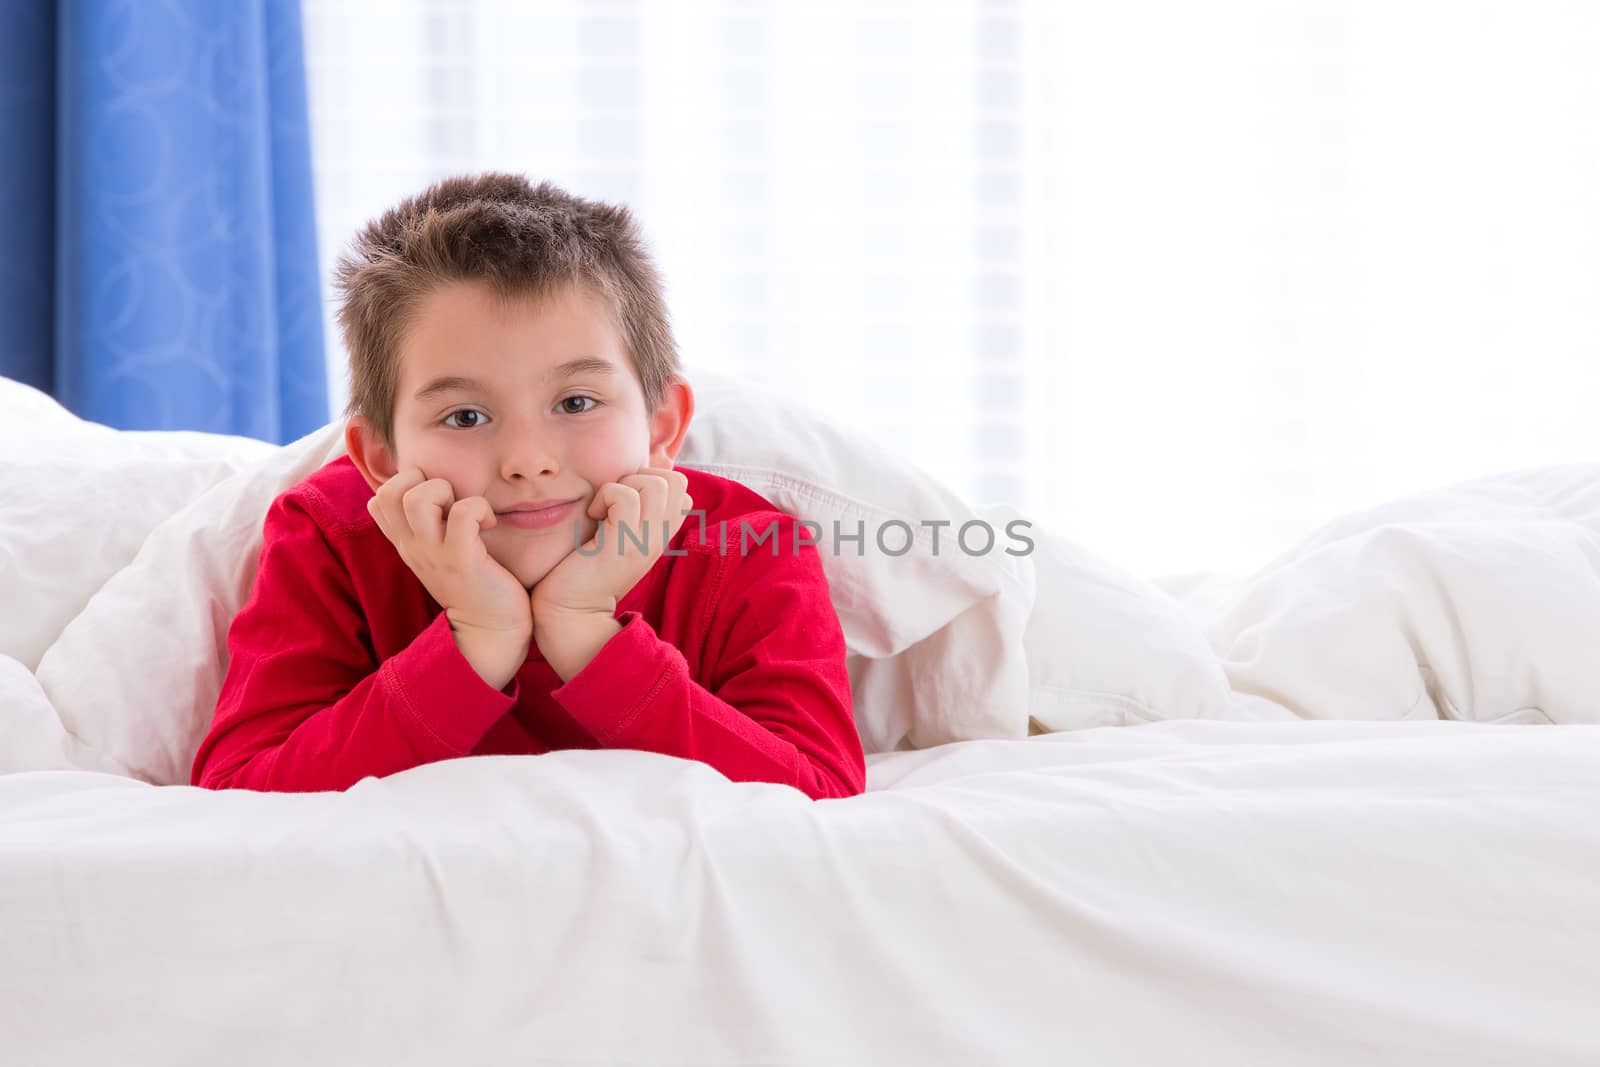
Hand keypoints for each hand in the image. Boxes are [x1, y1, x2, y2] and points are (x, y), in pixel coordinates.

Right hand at [366, 467, 532, 641]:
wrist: (489, 632)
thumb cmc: (473, 586)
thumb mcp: (439, 554)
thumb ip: (430, 527)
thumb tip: (435, 491)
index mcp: (406, 543)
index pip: (378, 499)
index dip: (406, 484)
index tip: (437, 500)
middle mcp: (413, 546)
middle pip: (390, 492)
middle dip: (424, 481)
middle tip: (451, 500)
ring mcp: (435, 554)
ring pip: (418, 499)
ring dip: (446, 491)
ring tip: (466, 511)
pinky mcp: (462, 560)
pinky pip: (463, 513)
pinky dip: (479, 508)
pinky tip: (489, 524)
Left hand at [530, 466, 693, 620]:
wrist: (573, 612)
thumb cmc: (587, 569)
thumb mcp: (619, 537)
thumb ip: (632, 513)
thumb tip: (628, 479)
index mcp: (661, 533)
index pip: (681, 488)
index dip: (651, 480)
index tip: (624, 500)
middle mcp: (660, 537)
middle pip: (675, 481)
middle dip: (641, 476)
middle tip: (615, 500)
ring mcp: (645, 542)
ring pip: (655, 484)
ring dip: (622, 486)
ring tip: (604, 509)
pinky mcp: (622, 545)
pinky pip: (624, 496)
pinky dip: (605, 496)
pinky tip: (593, 516)